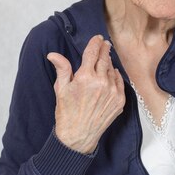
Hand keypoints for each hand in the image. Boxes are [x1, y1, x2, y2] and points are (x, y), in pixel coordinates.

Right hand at [46, 34, 125, 153]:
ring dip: (109, 63)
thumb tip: (53, 54)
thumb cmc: (67, 113)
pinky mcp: (120, 101)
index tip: (98, 38)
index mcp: (85, 77)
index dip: (95, 43)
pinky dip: (117, 76)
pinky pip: (120, 83)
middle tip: (105, 44)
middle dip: (104, 50)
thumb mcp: (61, 89)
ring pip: (113, 71)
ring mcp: (112, 92)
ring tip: (106, 59)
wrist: (78, 136)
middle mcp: (101, 83)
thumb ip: (61, 69)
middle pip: (104, 59)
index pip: (92, 53)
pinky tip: (113, 73)